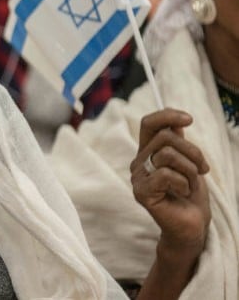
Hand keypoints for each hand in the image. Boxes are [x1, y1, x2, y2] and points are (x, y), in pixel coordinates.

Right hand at [130, 109, 210, 258]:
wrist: (192, 226)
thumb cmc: (190, 195)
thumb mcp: (188, 163)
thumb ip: (178, 143)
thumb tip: (176, 121)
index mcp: (148, 152)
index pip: (149, 123)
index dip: (167, 115)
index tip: (189, 119)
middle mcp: (139, 162)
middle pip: (166, 137)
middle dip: (193, 151)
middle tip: (203, 169)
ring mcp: (138, 177)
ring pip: (167, 155)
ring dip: (189, 170)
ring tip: (190, 184)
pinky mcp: (142, 192)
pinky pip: (165, 175)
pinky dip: (183, 184)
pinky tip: (182, 193)